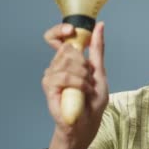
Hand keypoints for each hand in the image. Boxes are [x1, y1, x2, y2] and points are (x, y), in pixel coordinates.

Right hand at [41, 22, 108, 148]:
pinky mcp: (48, 86)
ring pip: (68, 61)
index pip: (56, 36)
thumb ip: (97, 49)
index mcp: (68, 59)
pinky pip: (63, 76)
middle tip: (89, 79)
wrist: (87, 122)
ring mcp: (51, 75)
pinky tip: (83, 92)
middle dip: (84, 63)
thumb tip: (100, 25)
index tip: (71, 30)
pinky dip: (78, 83)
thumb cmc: (93, 99)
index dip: (60, 30)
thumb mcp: (99, 71)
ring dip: (84, 76)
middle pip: (68, 48)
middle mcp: (57, 64)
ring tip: (87, 88)